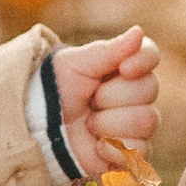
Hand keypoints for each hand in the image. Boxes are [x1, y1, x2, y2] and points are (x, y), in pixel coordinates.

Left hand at [52, 26, 159, 181]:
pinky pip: (141, 150)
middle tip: (89, 100)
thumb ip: (108, 51)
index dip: (144, 60)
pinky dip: (114, 148)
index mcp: (122, 67)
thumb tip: (138, 32)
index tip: (124, 69)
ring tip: (88, 124)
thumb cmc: (54, 91)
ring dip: (110, 123)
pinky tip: (96, 144)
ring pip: (147, 120)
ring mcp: (134, 125)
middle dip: (112, 95)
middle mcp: (134, 95)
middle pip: (150, 89)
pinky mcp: (130, 154)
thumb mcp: (74, 65)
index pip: (150, 55)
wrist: (35, 129)